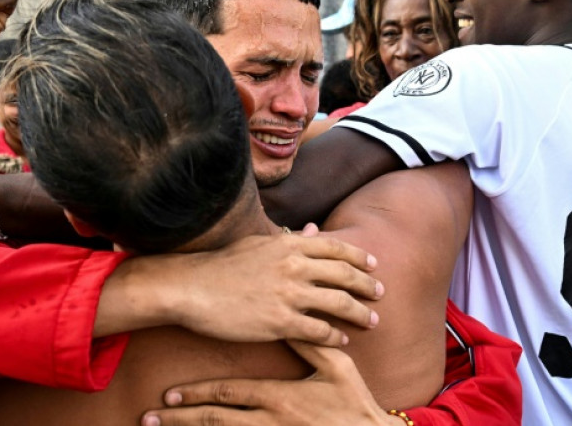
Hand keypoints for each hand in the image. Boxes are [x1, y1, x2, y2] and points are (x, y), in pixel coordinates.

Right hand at [98, 225, 382, 345]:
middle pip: (346, 276)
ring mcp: (288, 294)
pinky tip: (342, 340)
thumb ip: (287, 239)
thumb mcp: (257, 244)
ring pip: (339, 304)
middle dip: (369, 287)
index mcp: (289, 244)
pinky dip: (335, 336)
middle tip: (380, 294)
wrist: (191, 287)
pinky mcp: (279, 322)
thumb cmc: (221, 265)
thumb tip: (310, 230)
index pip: (337, 249)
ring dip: (361, 314)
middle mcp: (294, 266)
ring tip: (372, 321)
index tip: (373, 267)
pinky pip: (319, 331)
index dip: (359, 259)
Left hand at [141, 340, 398, 425]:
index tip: (169, 393)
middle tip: (149, 417)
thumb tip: (288, 312)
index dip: (197, 395)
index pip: (228, 395)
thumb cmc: (355, 403)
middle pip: (215, 421)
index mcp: (280, 398)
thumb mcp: (337, 368)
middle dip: (180, 419)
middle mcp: (269, 423)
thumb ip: (310, 339)